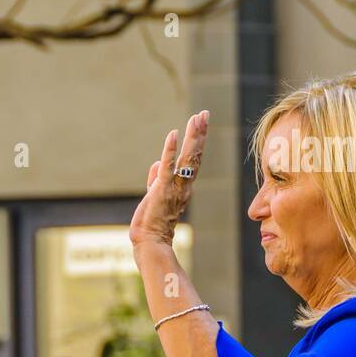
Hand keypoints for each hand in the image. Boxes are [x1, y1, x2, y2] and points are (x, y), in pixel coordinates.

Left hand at [130, 111, 208, 247]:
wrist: (150, 242)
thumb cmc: (152, 224)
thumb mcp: (154, 196)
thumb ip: (156, 179)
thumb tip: (156, 163)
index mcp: (183, 187)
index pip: (192, 160)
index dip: (196, 141)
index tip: (199, 123)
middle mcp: (184, 185)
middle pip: (194, 155)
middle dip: (199, 133)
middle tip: (205, 114)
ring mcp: (174, 187)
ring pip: (187, 158)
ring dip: (192, 137)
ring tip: (198, 118)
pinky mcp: (162, 190)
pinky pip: (168, 167)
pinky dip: (170, 150)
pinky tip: (173, 134)